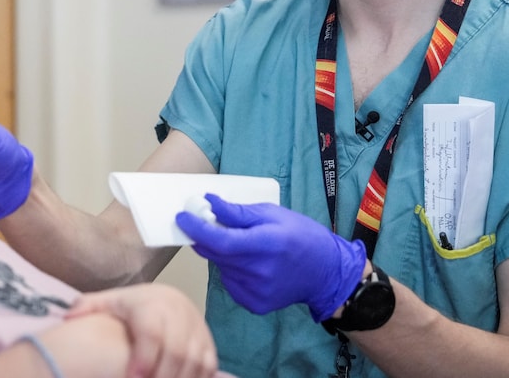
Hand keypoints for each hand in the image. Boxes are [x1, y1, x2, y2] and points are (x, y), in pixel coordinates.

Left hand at [67, 284, 218, 377]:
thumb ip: (88, 308)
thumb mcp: (108, 302)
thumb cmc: (131, 307)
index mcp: (152, 304)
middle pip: (177, 351)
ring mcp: (198, 329)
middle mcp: (179, 314)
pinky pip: (208, 367)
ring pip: (196, 361)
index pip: (152, 333)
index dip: (144, 358)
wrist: (166, 299)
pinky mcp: (209, 344)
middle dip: (161, 377)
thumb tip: (68, 317)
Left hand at [175, 194, 365, 319]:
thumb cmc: (301, 236)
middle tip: (205, 225)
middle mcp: (259, 271)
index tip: (182, 218)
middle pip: (217, 255)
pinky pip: (231, 283)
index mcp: (265, 244)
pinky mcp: (255, 304)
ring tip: (244, 246)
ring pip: (222, 269)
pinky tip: (250, 265)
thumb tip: (210, 204)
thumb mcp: (273, 214)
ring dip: (222, 255)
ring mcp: (256, 291)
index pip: (220, 241)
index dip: (197, 230)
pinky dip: (232, 271)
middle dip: (205, 238)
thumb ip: (238, 213)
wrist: (325, 272)